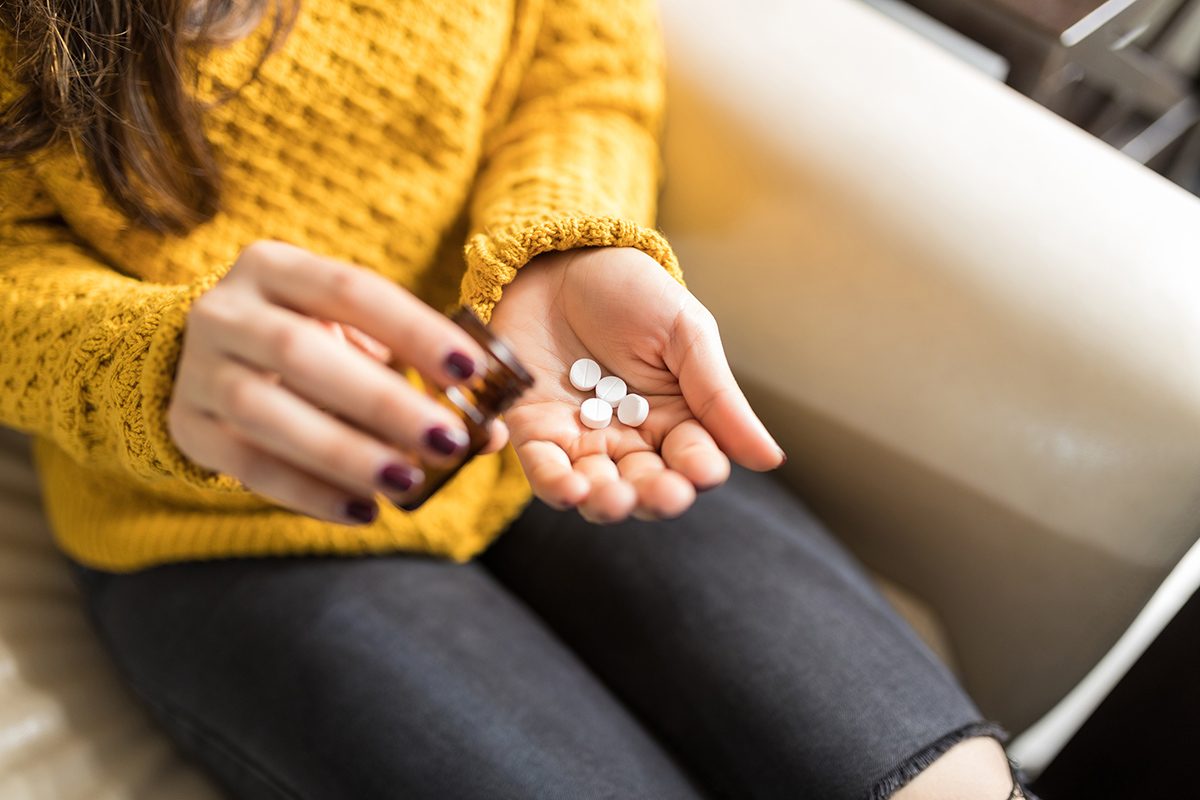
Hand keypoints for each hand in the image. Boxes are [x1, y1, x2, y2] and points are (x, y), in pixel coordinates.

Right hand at [168, 241, 505, 523]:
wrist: (205, 360)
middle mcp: (224, 311)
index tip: (472, 369)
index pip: (349, 288)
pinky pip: (247, 466)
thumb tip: (492, 431)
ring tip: (407, 483)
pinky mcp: (186, 428)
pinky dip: (309, 492)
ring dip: (343, 452)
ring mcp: (197, 371)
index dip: (412, 328)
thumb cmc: (309, 341)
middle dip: (381, 400)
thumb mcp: (354, 335)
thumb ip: (416, 370)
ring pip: (266, 412)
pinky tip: (363, 510)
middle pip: (300, 353)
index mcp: (273, 267)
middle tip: (448, 439)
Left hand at [490, 247, 783, 522]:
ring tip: (614, 499)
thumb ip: (720, 398)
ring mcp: (579, 438)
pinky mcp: (532, 430)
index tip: (705, 472)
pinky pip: (544, 468)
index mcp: (675, 418)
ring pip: (597, 489)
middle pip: (646, 485)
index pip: (693, 459)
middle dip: (655, 496)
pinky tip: (571, 491)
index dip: (699, 470)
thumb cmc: (630, 292)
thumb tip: (771, 460)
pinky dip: (556, 485)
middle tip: (663, 494)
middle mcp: (629, 438)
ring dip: (607, 502)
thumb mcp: (686, 334)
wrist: (558, 256)